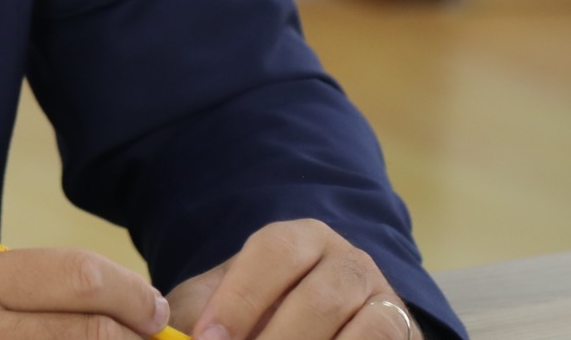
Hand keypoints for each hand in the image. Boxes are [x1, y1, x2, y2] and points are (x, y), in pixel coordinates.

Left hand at [164, 220, 412, 339]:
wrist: (321, 329)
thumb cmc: (254, 320)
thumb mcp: (220, 310)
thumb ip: (192, 319)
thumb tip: (166, 335)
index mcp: (301, 240)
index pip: (275, 251)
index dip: (241, 297)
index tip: (210, 339)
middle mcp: (350, 263)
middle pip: (321, 297)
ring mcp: (385, 302)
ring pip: (364, 329)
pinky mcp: (404, 334)